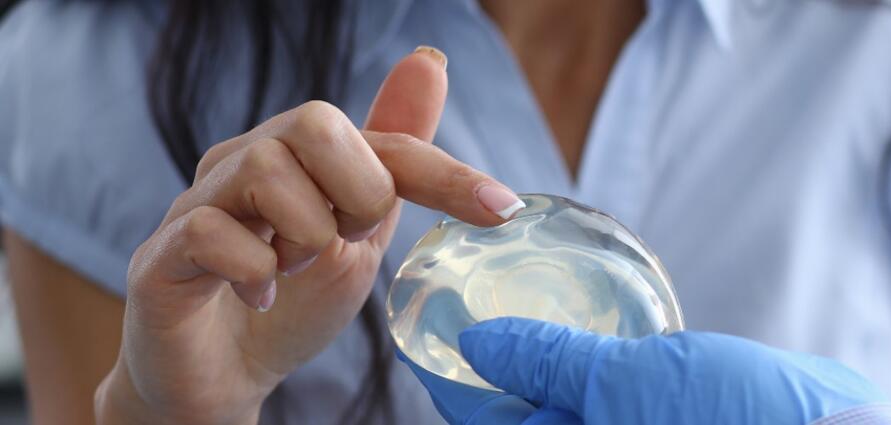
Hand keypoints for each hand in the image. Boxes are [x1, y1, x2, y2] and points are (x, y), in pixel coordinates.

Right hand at [97, 48, 526, 423]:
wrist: (225, 378)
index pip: (382, 141)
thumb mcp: (363, 234)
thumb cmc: (292, 302)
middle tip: (339, 243)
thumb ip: (396, 162)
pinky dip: (253, 273)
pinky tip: (256, 296)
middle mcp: (242, 160)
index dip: (444, 174)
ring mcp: (197, 202)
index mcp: (298, 155)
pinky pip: (214, 233)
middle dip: (356, 195)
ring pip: (268, 171)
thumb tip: (429, 60)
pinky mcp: (159, 253)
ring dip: (302, 238)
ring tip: (289, 272)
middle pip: (318, 124)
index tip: (501, 208)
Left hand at [406, 317, 890, 424]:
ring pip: (577, 411)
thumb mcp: (632, 384)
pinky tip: (607, 336)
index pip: (490, 424)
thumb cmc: (736, 422)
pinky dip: (603, 374)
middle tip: (482, 303)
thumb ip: (556, 364)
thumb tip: (481, 344)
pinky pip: (621, 406)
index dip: (456, 381)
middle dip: (502, 370)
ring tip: (538, 307)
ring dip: (553, 367)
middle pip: (531, 420)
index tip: (434, 326)